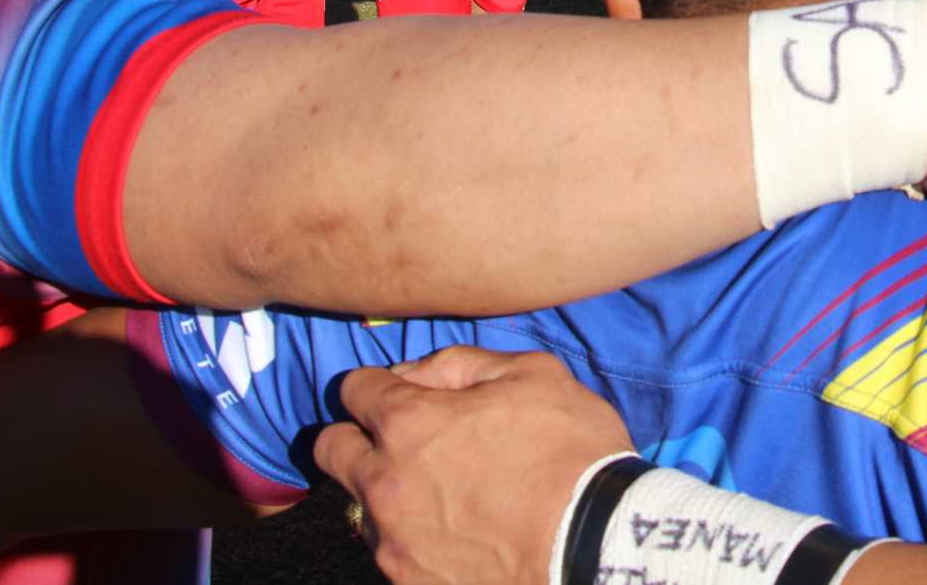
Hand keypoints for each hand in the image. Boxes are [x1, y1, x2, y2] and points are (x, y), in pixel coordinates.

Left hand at [315, 347, 630, 584]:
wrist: (595, 545)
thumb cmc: (570, 453)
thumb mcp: (533, 376)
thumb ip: (462, 364)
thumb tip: (415, 373)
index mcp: (409, 423)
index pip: (353, 389)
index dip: (378, 385)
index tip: (401, 395)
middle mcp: (384, 482)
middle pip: (330, 448)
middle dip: (356, 435)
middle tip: (401, 442)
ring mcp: (392, 541)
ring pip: (359, 504)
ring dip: (387, 491)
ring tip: (443, 495)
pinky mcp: (409, 581)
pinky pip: (389, 550)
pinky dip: (411, 535)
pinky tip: (457, 531)